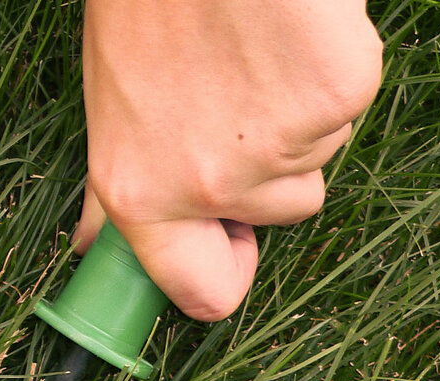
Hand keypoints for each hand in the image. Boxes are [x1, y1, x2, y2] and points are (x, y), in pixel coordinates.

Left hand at [76, 0, 381, 319]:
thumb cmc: (145, 10)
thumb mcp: (109, 109)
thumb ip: (113, 188)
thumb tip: (92, 244)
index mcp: (141, 196)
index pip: (204, 293)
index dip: (225, 272)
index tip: (230, 244)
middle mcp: (208, 186)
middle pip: (283, 212)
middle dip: (268, 166)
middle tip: (232, 95)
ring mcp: (278, 147)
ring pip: (318, 154)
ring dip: (296, 113)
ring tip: (250, 51)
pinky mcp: (335, 96)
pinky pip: (348, 104)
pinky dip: (329, 69)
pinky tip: (285, 33)